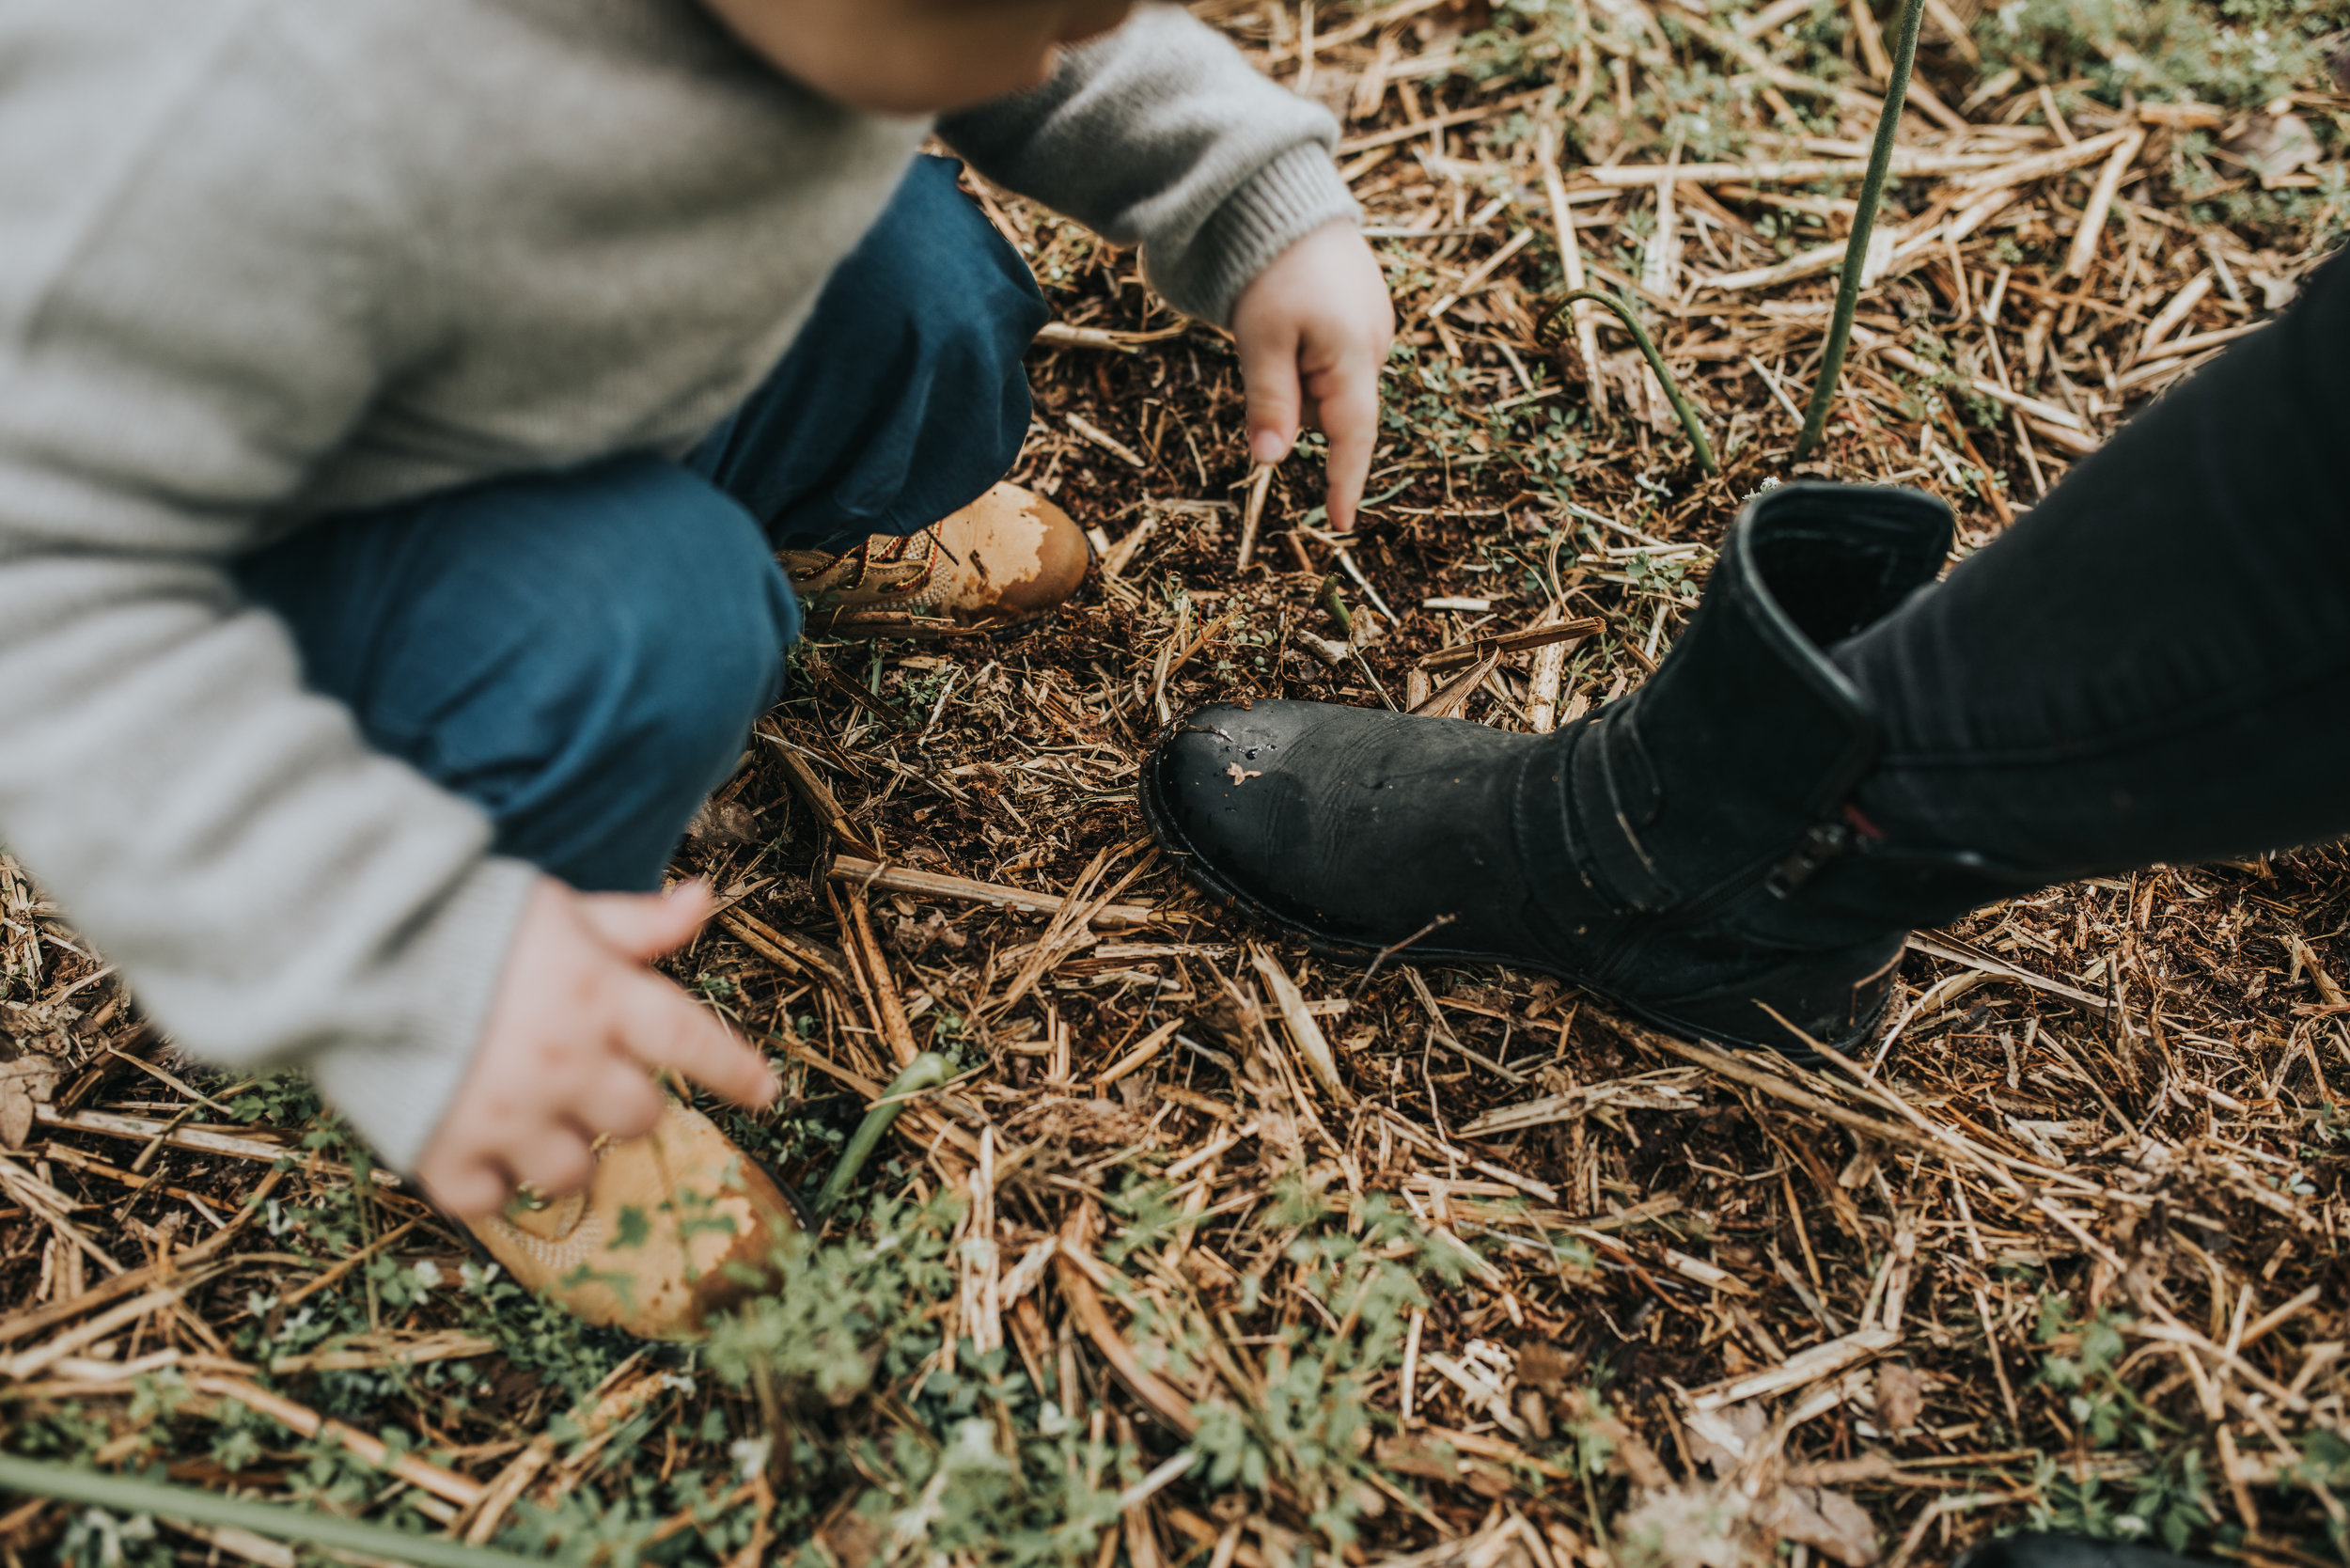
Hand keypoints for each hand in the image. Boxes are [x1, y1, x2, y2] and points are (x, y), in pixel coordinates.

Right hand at [415, 878, 777, 1218]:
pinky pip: (495, 1204)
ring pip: (576, 1175)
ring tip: (537, 1118)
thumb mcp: (557, 910)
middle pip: (639, 1119)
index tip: (767, 1093)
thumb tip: (705, 899)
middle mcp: (563, 1063)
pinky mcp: (444, 1154)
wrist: (342, 950)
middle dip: (627, 1105)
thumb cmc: (462, 924)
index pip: (692, 1040)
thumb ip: (634, 923)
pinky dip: (496, 1188)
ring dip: (568, 1154)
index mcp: (597, 997)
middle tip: (591, 1080)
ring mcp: (505, 1115)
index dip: (736, 1071)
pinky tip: (485, 1151)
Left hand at [1230, 220, 1395, 530]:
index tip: (1339, 524)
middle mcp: (1374, 345)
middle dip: (1298, 405)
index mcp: (1353, 354)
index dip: (1345, 483)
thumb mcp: (1260, 338)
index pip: (1353, 437)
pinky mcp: (1363, 312)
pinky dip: (1308, 355)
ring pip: (1329, 386)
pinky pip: (1333, 358)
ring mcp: (1373, 327)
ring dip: (1300, 377)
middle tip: (1265, 353)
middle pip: (1333, 412)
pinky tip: (1292, 316)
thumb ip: (1269, 402)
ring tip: (1277, 325)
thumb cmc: (1270, 266)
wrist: (1286, 196)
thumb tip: (1270, 461)